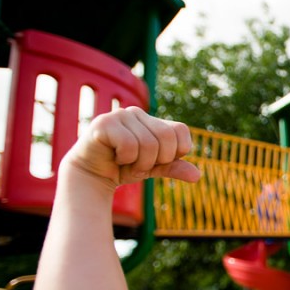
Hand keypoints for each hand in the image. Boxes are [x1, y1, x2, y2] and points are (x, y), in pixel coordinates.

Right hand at [65, 106, 200, 185]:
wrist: (92, 175)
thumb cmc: (124, 167)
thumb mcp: (154, 167)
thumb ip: (174, 168)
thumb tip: (197, 176)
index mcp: (153, 120)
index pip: (180, 130)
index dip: (176, 151)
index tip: (158, 160)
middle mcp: (138, 113)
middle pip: (167, 138)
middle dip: (157, 160)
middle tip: (139, 163)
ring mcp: (120, 115)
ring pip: (148, 144)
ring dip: (139, 163)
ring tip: (125, 162)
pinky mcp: (104, 123)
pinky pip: (129, 145)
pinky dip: (125, 159)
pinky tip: (114, 157)